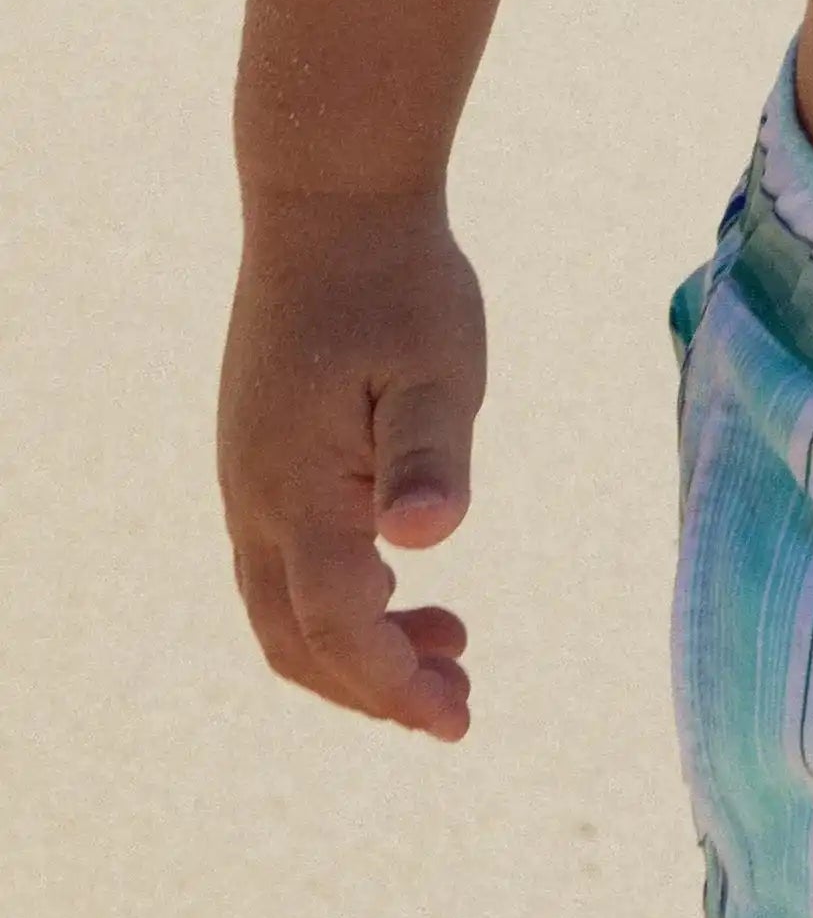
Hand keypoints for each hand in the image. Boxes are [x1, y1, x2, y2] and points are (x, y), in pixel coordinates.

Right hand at [218, 191, 486, 737]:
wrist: (331, 201)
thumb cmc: (397, 280)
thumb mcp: (438, 360)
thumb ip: (431, 452)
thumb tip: (425, 537)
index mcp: (300, 491)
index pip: (340, 626)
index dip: (394, 684)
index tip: (458, 716)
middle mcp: (257, 500)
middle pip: (297, 641)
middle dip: (373, 689)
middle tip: (456, 706)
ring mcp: (249, 479)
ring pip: (283, 609)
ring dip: (356, 649)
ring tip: (449, 644)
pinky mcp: (260, 456)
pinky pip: (283, 563)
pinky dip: (337, 601)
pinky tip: (400, 581)